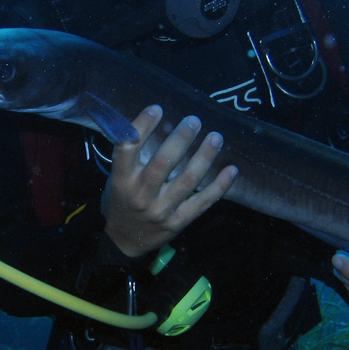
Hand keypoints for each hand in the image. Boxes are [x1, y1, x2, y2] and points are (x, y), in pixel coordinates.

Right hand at [102, 105, 237, 257]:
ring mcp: (161, 210)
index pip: (128, 148)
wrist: (124, 241)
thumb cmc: (122, 200)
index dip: (142, 126)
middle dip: (181, 138)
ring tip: (216, 137)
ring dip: (204, 156)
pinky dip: (219, 186)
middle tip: (194, 120)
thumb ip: (133, 156)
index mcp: (121, 180)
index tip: (157, 108)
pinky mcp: (178, 222)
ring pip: (188, 180)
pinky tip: (231, 170)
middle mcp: (141, 195)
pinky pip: (202, 202)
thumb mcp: (117, 178)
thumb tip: (160, 121)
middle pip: (163, 162)